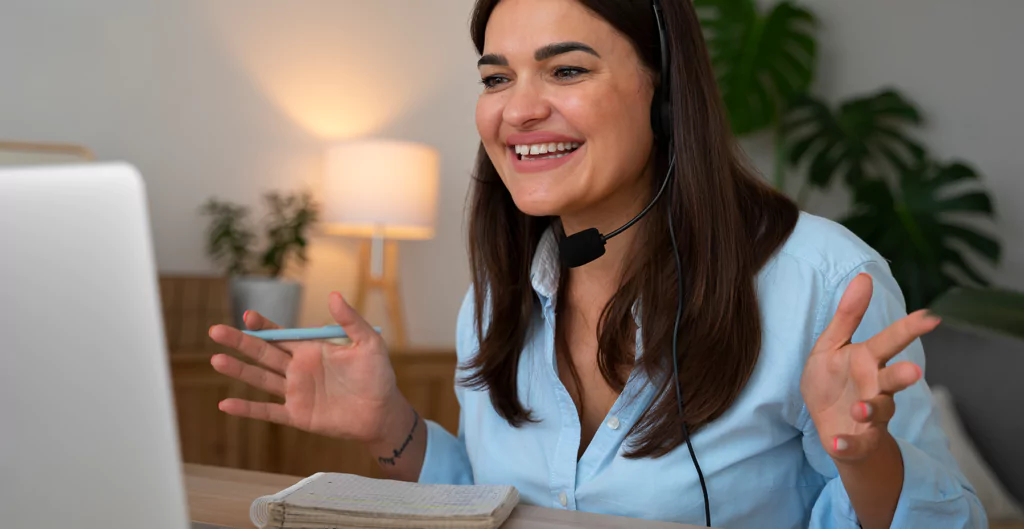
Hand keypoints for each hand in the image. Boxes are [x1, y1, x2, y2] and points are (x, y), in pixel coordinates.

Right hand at [207, 292, 404, 443]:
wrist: (382, 412)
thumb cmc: (378, 376)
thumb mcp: (369, 343)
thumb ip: (351, 321)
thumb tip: (333, 295)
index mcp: (312, 349)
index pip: (281, 335)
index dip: (264, 326)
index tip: (247, 316)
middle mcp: (298, 369)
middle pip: (263, 353)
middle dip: (240, 342)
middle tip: (215, 330)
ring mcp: (295, 392)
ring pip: (260, 379)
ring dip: (239, 370)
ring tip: (216, 360)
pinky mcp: (297, 415)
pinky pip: (267, 411)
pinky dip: (247, 409)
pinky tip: (225, 404)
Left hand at [800, 273, 940, 461]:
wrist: (828, 425)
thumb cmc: (832, 380)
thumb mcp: (831, 345)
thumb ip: (847, 315)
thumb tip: (864, 276)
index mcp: (868, 360)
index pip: (891, 341)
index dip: (910, 329)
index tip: (930, 317)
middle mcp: (875, 386)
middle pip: (894, 379)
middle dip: (903, 376)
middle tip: (913, 372)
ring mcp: (869, 415)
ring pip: (879, 412)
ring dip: (870, 410)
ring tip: (858, 409)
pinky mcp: (858, 439)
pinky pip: (857, 445)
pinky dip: (848, 446)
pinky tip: (836, 444)